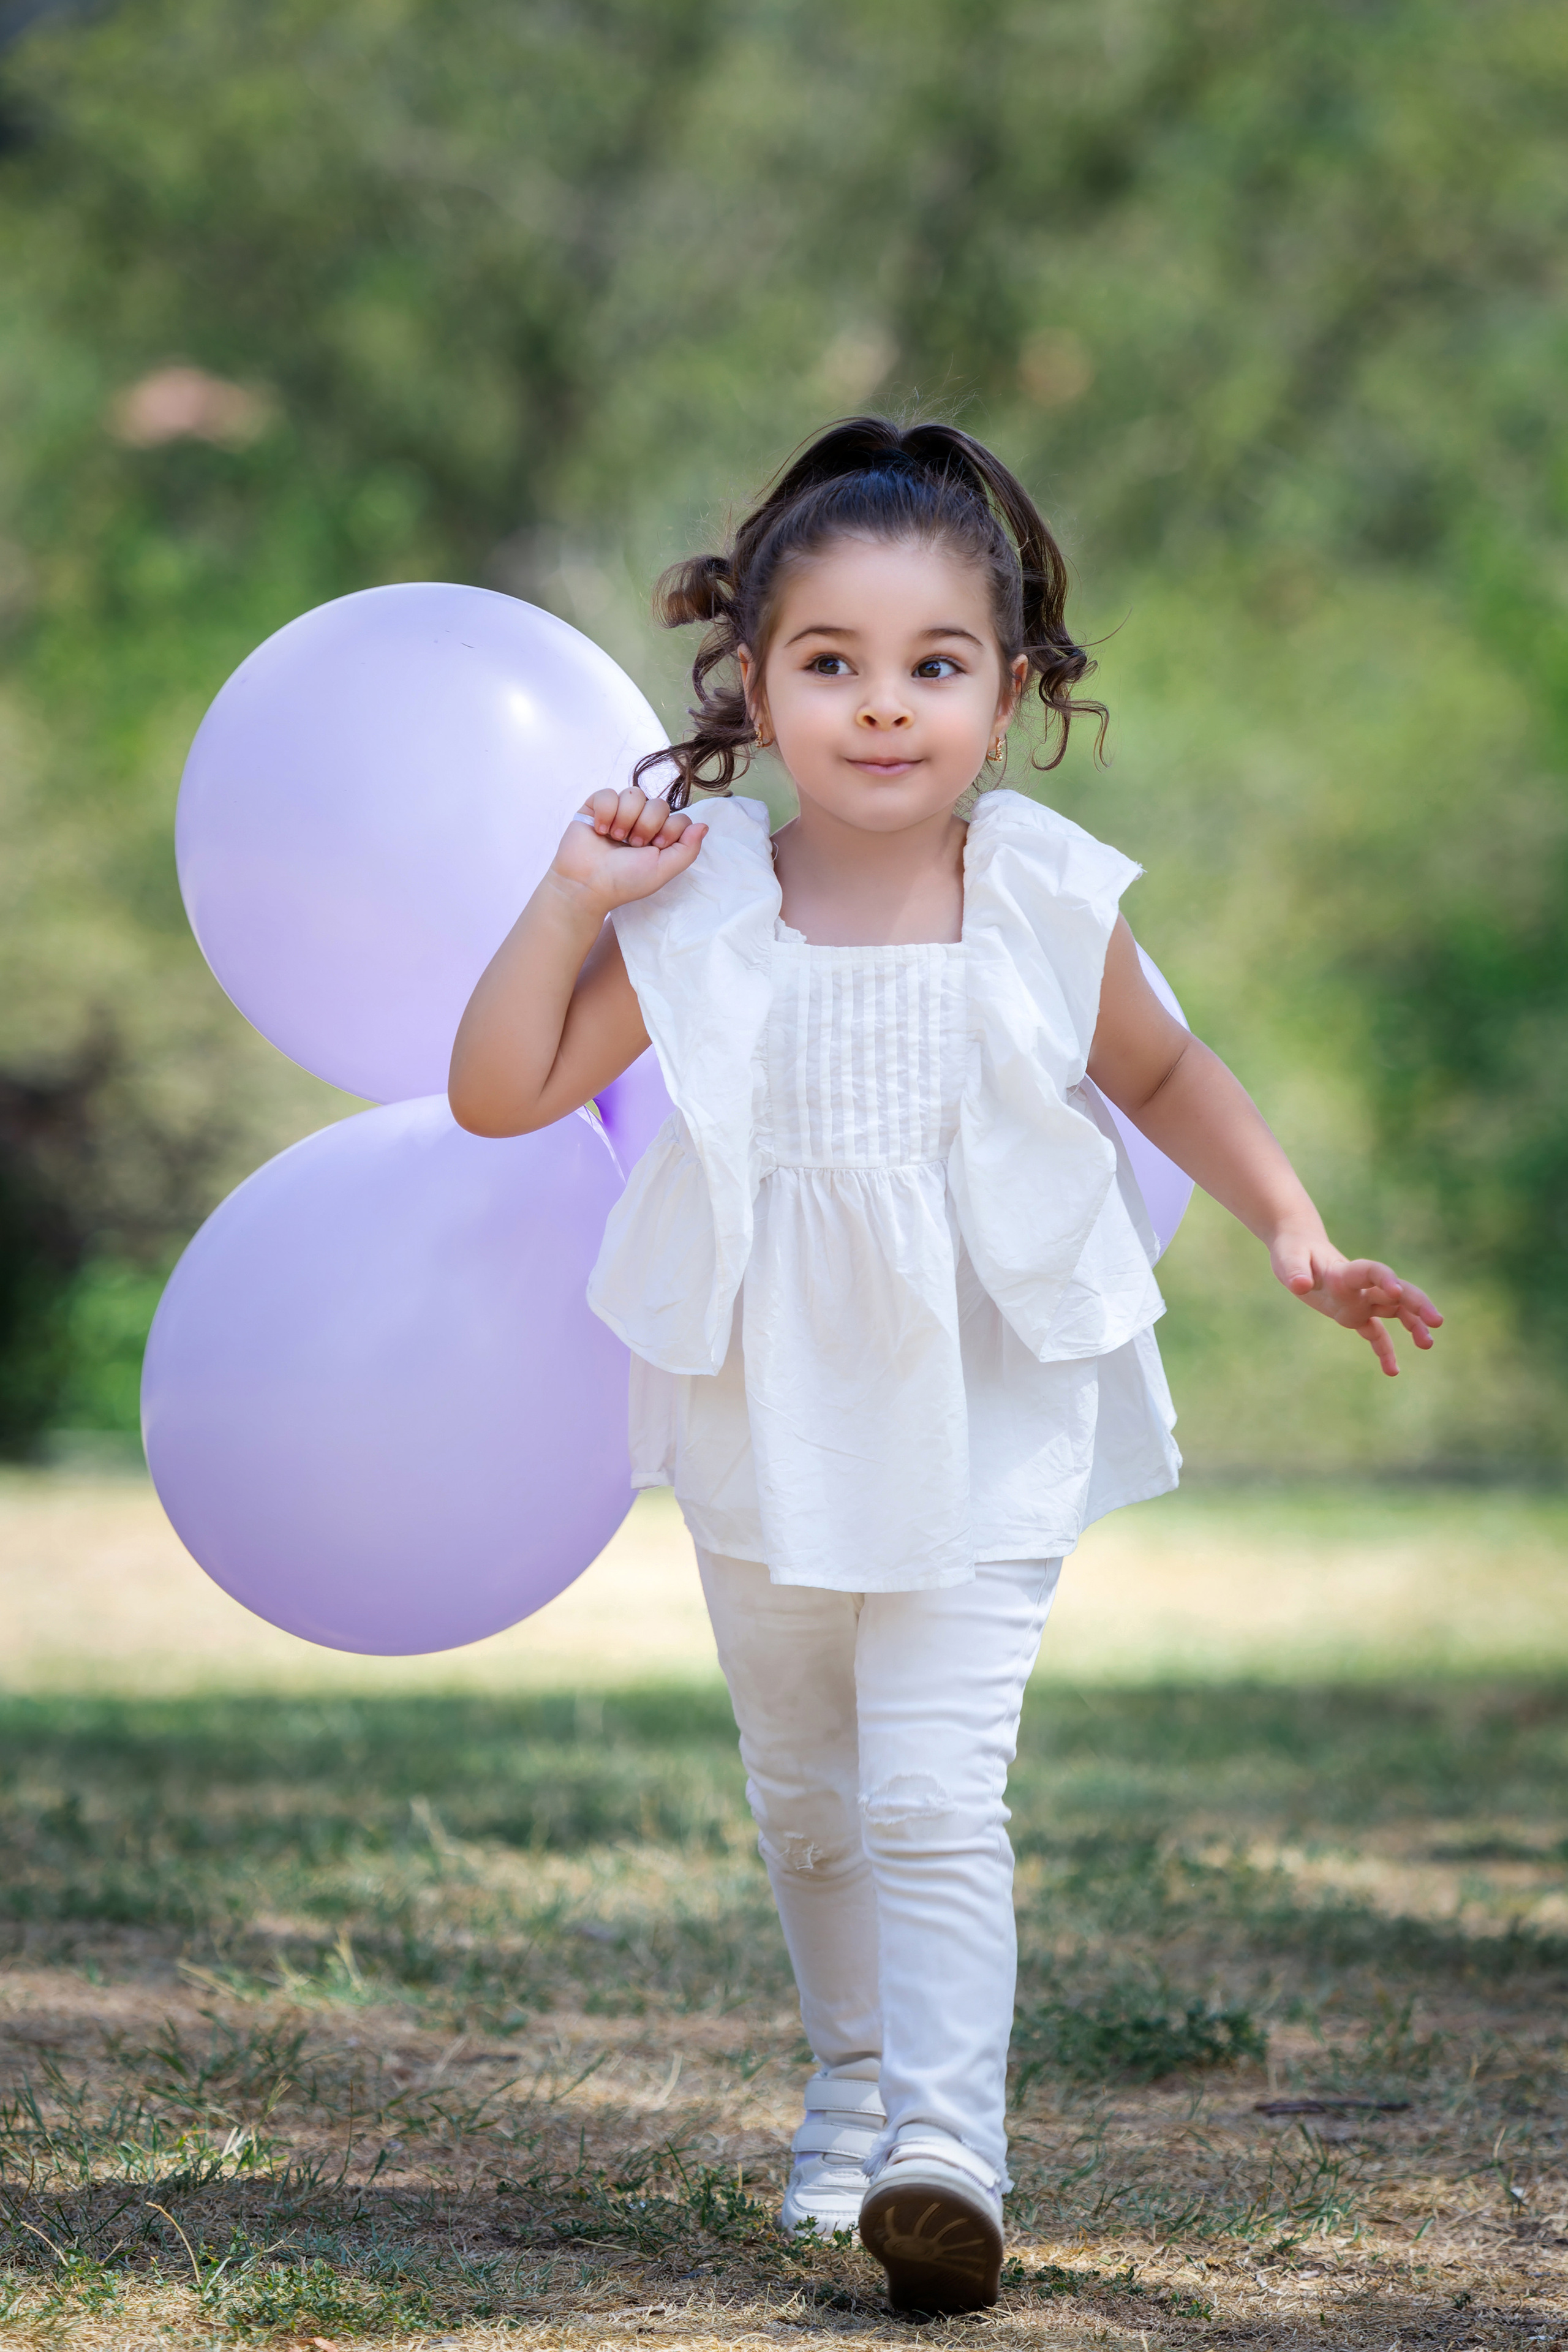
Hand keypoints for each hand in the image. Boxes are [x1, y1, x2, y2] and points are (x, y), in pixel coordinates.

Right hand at [549, 786, 706, 911]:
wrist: (586, 884)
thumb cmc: (624, 881)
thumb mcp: (663, 870)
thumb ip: (688, 849)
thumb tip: (705, 825)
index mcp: (659, 837)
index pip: (679, 817)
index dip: (670, 830)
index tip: (656, 847)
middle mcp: (641, 822)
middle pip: (659, 804)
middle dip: (647, 825)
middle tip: (633, 845)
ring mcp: (619, 813)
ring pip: (635, 793)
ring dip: (626, 818)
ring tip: (615, 838)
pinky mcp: (596, 806)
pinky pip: (609, 793)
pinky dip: (606, 811)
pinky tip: (600, 830)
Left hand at [1270, 1233, 1442, 1376]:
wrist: (1298, 1249)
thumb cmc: (1293, 1251)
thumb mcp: (1287, 1258)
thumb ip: (1295, 1271)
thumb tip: (1301, 1285)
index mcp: (1346, 1270)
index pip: (1372, 1271)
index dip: (1385, 1279)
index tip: (1397, 1291)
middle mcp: (1360, 1286)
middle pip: (1395, 1293)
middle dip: (1417, 1305)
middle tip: (1437, 1322)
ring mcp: (1361, 1300)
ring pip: (1395, 1312)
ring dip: (1414, 1326)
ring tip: (1428, 1344)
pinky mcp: (1355, 1315)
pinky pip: (1376, 1333)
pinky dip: (1384, 1350)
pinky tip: (1392, 1371)